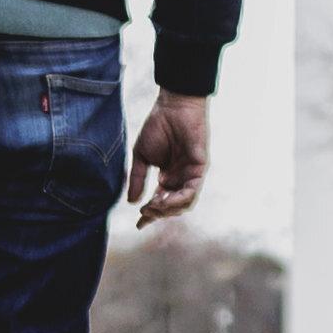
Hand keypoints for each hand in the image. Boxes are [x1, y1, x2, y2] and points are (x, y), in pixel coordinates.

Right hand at [129, 93, 209, 228]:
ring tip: (153, 206)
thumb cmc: (157, 127)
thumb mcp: (142, 157)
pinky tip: (163, 199)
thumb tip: (132, 202)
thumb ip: (138, 179)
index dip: (150, 215)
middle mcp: (181, 179)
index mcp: (168, 177)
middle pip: (173, 207)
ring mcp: (191, 175)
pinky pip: (191, 191)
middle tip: (144, 212)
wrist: (172, 107)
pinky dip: (177, 199)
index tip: (139, 225)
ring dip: (167, 209)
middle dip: (157, 214)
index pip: (161, 202)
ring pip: (184, 204)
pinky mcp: (199, 169)